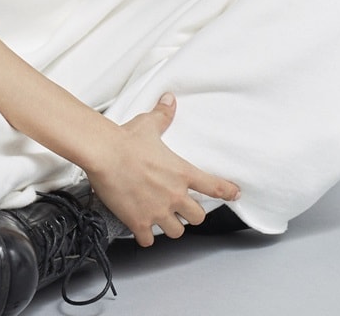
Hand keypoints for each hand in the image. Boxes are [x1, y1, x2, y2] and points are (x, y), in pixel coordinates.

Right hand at [86, 94, 240, 246]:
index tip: (234, 194)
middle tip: (180, 208)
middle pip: (197, 218)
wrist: (105, 153)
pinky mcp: (139, 222)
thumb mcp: (148, 124)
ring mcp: (158, 211)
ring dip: (170, 226)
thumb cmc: (126, 139)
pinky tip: (140, 228)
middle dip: (190, 214)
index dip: (227, 191)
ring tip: (161, 219)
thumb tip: (169, 99)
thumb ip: (163, 115)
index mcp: (182, 173)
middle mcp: (174, 195)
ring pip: (176, 232)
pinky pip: (149, 240)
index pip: (214, 186)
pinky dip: (145, 235)